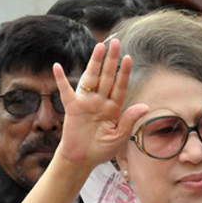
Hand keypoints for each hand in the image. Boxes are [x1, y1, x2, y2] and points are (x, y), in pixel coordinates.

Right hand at [53, 39, 148, 169]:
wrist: (82, 160)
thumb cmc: (101, 150)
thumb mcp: (120, 137)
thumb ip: (129, 120)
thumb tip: (144, 106)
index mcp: (114, 108)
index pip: (120, 86)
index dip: (124, 72)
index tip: (128, 58)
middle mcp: (101, 101)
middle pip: (107, 77)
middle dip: (111, 60)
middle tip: (116, 42)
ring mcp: (86, 103)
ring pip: (91, 78)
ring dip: (94, 62)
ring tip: (99, 46)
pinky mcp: (72, 108)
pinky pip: (65, 91)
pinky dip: (61, 80)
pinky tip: (57, 66)